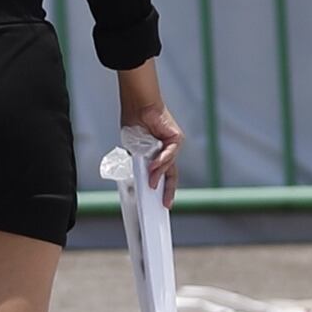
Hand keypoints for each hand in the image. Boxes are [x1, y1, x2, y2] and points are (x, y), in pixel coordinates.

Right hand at [117, 66, 185, 206]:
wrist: (138, 106)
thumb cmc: (135, 124)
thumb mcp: (135, 150)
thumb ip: (141, 164)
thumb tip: (144, 179)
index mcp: (157, 155)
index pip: (162, 176)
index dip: (161, 190)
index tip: (160, 205)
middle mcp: (167, 152)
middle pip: (171, 176)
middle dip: (167, 192)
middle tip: (164, 206)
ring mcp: (173, 146)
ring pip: (169, 167)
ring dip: (158, 177)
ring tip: (150, 186)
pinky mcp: (176, 139)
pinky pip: (169, 155)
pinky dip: (161, 163)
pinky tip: (153, 168)